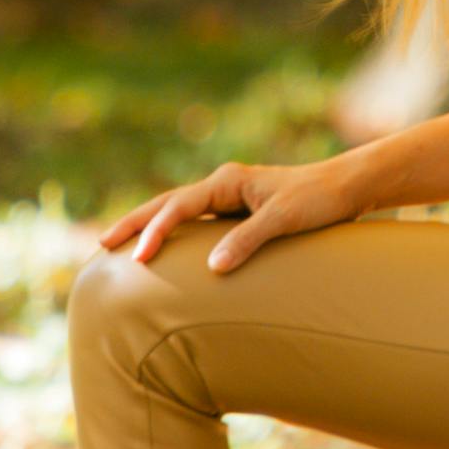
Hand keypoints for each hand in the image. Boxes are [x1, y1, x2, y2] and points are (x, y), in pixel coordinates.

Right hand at [97, 156, 350, 277]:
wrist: (346, 188)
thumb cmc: (318, 200)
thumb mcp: (283, 219)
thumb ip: (248, 241)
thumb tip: (213, 268)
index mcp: (227, 181)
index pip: (179, 206)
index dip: (156, 231)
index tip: (138, 258)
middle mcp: (223, 186)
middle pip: (167, 204)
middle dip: (134, 223)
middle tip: (102, 245)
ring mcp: (229, 198)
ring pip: (178, 211)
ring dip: (149, 227)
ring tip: (120, 247)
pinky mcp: (237, 212)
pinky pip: (195, 223)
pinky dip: (174, 234)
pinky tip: (164, 251)